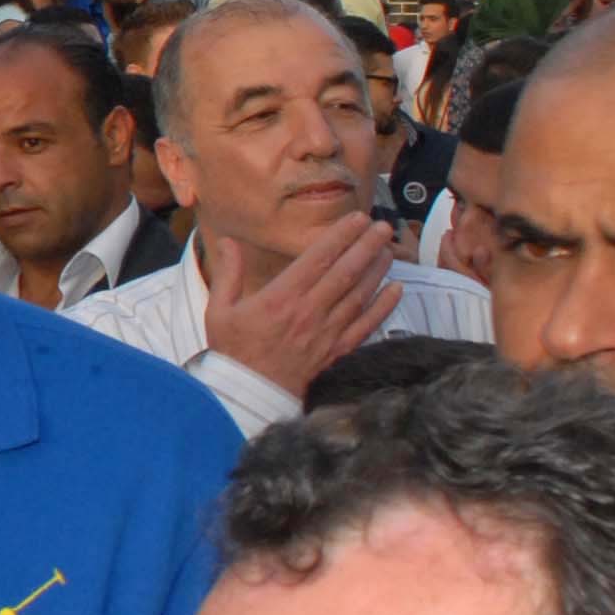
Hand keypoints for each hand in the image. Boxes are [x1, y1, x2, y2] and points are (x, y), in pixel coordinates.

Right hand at [200, 210, 397, 405]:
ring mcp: (326, 332)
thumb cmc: (233, 352)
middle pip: (345, 272)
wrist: (248, 395)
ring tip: (388, 249)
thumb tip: (228, 241)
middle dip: (366, 246)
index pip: (318, 258)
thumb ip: (228, 273)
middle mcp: (309, 311)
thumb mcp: (218, 310)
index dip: (340, 236)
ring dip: (377, 270)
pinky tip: (397, 290)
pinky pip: (365, 326)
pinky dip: (383, 307)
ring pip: (359, 295)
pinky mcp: (336, 351)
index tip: (356, 218)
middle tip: (383, 227)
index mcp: (281, 297)